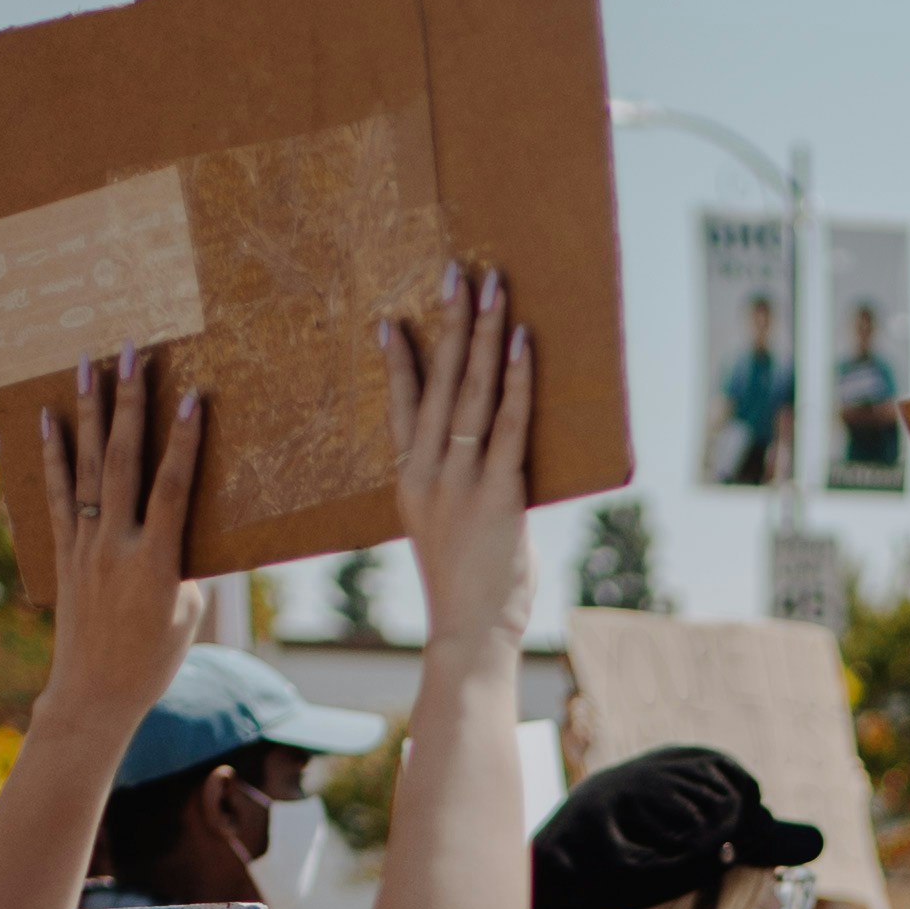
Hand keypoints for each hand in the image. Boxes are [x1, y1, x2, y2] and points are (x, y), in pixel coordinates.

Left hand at [35, 348, 211, 742]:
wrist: (95, 694)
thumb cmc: (155, 658)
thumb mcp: (189, 612)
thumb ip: (190, 560)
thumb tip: (192, 518)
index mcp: (158, 562)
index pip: (173, 488)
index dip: (184, 440)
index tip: (192, 395)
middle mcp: (116, 546)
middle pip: (124, 461)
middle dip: (129, 402)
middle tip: (131, 353)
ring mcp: (85, 546)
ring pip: (87, 467)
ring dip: (89, 411)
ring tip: (88, 364)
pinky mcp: (65, 552)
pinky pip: (57, 494)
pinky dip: (53, 454)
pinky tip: (49, 417)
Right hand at [382, 266, 534, 655]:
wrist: (468, 634)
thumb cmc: (467, 589)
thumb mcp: (452, 532)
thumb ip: (465, 493)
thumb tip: (497, 469)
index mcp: (410, 483)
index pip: (398, 408)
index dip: (397, 362)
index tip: (388, 321)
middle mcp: (427, 474)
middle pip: (436, 383)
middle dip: (450, 323)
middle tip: (457, 274)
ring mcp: (460, 481)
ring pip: (469, 392)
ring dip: (483, 334)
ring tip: (493, 288)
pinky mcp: (497, 493)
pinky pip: (507, 424)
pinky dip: (515, 380)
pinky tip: (521, 343)